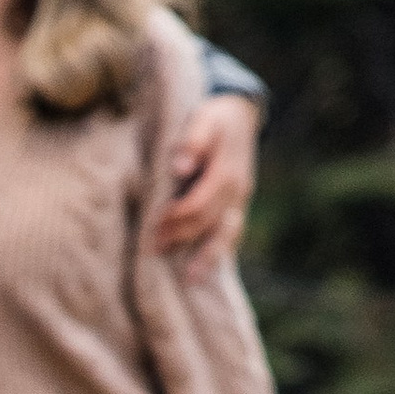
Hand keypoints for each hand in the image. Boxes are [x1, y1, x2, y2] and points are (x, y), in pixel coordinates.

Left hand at [152, 93, 259, 276]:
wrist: (240, 115)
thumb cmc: (215, 118)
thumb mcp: (203, 119)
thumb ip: (192, 141)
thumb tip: (179, 166)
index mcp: (227, 172)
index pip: (199, 204)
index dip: (176, 217)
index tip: (154, 225)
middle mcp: (237, 190)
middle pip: (208, 222)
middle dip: (180, 236)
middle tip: (154, 248)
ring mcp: (240, 200)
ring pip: (226, 235)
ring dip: (208, 257)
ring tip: (190, 279)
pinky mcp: (238, 205)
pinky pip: (232, 233)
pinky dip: (220, 251)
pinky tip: (207, 269)